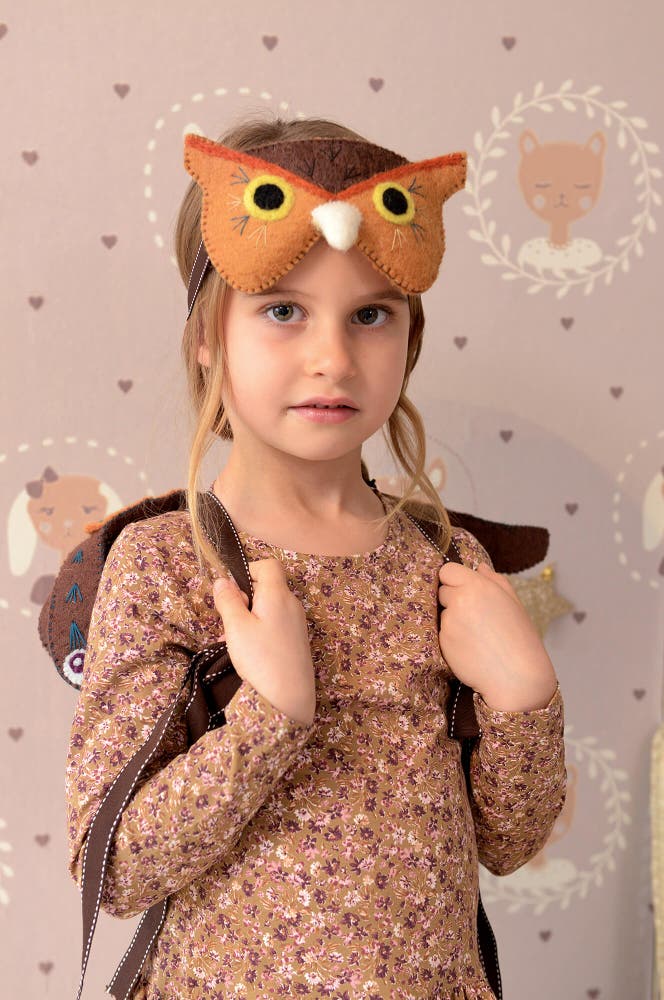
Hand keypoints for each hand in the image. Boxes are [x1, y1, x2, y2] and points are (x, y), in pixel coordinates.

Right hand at [212, 559, 315, 725]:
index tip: (232, 590)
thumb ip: (228, 600)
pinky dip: (260, 629)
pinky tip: (249, 651)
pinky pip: (276, 623)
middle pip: (267, 586)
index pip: (269, 565)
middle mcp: (292, 604)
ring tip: (235, 640)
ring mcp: (297, 623)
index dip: (249, 569)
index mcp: (278, 594)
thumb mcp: (236, 627)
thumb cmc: (261, 659)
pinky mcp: (298, 641)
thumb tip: (222, 580)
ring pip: (269, 607)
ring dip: (250, 616)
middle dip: (244, 598)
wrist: (289, 699)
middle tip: (229, 621)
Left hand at [438, 561, 557, 711]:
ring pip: (444, 613)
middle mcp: (460, 601)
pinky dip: (454, 638)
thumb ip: (494, 580)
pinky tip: (472, 647)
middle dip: (454, 599)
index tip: (464, 589)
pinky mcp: (443, 642)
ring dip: (455, 619)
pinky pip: (443, 632)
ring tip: (479, 635)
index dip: (454, 579)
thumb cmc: (520, 638)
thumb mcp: (513, 603)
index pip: (447, 570)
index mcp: (478, 586)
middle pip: (443, 591)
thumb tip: (479, 567)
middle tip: (476, 616)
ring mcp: (449, 622)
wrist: (517, 677)